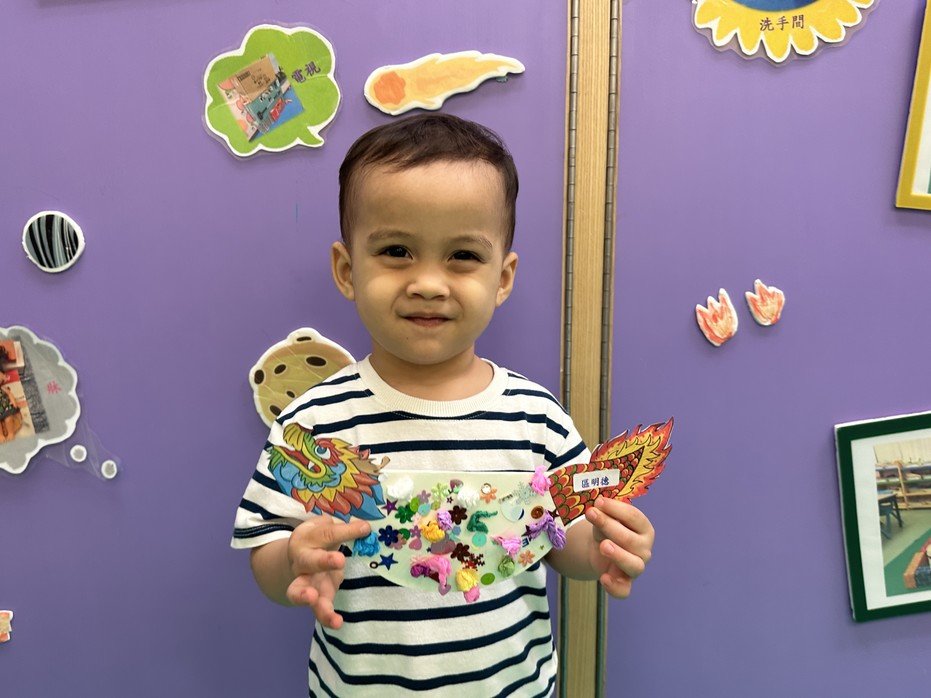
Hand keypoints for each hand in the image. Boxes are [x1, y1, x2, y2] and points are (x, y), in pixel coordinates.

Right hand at [286, 515, 370, 629]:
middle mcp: (302, 561)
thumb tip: (367, 527)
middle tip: (340, 560)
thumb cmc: (320, 537)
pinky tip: (338, 623)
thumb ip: (345, 529)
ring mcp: (305, 582)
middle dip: (324, 560)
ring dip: (308, 596)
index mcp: (306, 538)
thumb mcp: (328, 528)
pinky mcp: (315, 599)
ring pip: (300, 591)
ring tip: (315, 599)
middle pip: (309, 560)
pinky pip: (317, 609)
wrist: (298, 556)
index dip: (346, 531)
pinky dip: (326, 617)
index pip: (327, 533)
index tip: (365, 528)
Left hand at [584, 497, 653, 597]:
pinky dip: (615, 587)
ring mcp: (637, 567)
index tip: (598, 502)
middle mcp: (644, 548)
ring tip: (603, 545)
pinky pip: (624, 590)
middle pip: (630, 540)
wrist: (600, 549)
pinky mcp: (625, 583)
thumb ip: (603, 514)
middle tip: (592, 515)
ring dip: (619, 555)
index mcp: (643, 528)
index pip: (634, 517)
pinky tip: (603, 578)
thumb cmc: (608, 529)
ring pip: (634, 565)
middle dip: (610, 526)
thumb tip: (596, 508)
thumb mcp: (605, 518)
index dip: (616, 509)